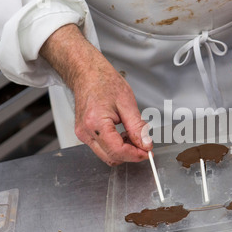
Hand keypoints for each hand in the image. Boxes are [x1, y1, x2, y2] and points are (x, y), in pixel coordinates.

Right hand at [40, 24, 151, 165]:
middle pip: (111, 157)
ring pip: (106, 155)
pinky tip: (122, 135)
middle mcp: (86, 132)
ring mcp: (83, 134)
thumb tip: (145, 144)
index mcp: (95, 123)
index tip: (148, 152)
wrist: (87, 73)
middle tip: (144, 145)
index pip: (118, 151)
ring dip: (123, 151)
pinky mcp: (84, 134)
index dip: (136, 154)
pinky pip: (101, 148)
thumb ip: (137, 127)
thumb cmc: (104, 82)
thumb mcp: (127, 103)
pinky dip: (115, 146)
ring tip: (133, 136)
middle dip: (130, 155)